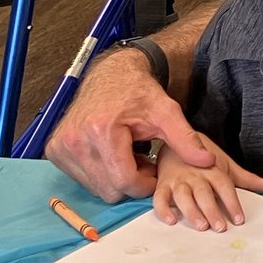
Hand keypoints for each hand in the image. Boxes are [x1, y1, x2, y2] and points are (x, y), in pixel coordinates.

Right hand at [45, 49, 215, 202]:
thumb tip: (208, 162)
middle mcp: (75, 141)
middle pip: (109, 189)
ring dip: (115, 178)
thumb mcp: (166, 111)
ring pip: (95, 187)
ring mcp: (61, 147)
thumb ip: (185, 139)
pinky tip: (111, 154)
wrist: (111, 74)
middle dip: (131, 181)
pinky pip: (81, 178)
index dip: (145, 183)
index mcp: (101, 131)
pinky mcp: (55, 149)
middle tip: (143, 160)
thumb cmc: (138, 91)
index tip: (155, 171)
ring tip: (128, 155)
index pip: (124, 182)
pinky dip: (99, 172)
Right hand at [153, 133, 262, 230]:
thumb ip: (248, 179)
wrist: (177, 140)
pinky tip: (171, 221)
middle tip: (220, 227)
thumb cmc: (205, 159)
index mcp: (213, 170)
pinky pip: (161, 197)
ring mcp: (178, 180)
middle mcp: (196, 175)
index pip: (225, 186)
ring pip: (184, 196)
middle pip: (204, 193)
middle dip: (212, 210)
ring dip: (191, 211)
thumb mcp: (228, 166)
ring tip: (201, 226)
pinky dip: (163, 209)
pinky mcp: (163, 185)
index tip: (239, 219)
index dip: (232, 203)